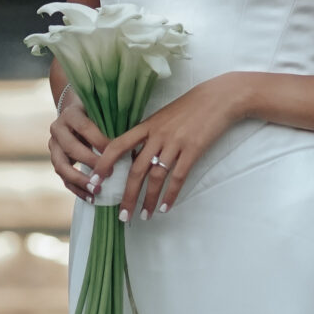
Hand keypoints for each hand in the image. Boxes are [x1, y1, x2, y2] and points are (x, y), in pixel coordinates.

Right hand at [48, 86, 109, 201]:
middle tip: (108, 174)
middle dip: (90, 162)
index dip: (99, 140)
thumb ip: (113, 125)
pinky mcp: (56, 160)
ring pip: (61, 166)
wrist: (76, 114)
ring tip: (96, 190)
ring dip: (80, 180)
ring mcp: (54, 146)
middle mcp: (57, 129)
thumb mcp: (103, 113)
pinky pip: (63, 178)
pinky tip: (91, 198)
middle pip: (71, 147)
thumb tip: (133, 148)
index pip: (84, 127)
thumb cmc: (97, 114)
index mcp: (70, 114)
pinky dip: (77, 189)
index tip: (116, 151)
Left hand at [96, 74, 251, 221]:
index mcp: (147, 125)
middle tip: (122, 215)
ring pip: (156, 177)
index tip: (95, 181)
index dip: (104, 164)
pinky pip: (178, 177)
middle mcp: (158, 135)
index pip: (118, 146)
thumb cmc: (190, 107)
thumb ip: (148, 135)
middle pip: (136, 169)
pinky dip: (170, 195)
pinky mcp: (193, 150)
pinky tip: (165, 207)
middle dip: (127, 195)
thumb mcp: (163, 117)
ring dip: (148, 200)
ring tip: (144, 216)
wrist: (219, 98)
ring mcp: (176, 143)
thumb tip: (134, 157)